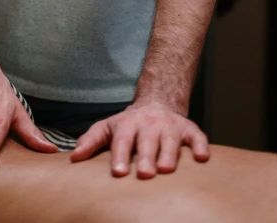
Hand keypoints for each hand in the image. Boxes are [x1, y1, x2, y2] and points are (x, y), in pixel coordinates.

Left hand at [69, 100, 208, 177]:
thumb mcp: (108, 128)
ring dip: (169, 153)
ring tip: (166, 170)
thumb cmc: (129, 125)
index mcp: (128, 125)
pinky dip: (200, 145)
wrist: (157, 103)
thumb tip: (74, 158)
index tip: (118, 172)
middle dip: (146, 157)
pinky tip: (202, 158)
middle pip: (147, 141)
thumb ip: (91, 141)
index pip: (123, 141)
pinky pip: (196, 136)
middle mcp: (149, 124)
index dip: (120, 156)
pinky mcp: (188, 129)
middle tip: (144, 174)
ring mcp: (169, 126)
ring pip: (170, 139)